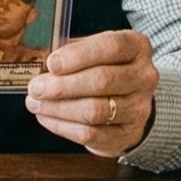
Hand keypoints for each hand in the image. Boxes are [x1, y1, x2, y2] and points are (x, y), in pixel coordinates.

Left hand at [27, 30, 157, 158]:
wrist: (129, 101)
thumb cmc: (105, 68)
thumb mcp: (94, 50)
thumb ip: (72, 51)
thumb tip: (41, 61)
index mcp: (137, 47)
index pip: (111, 46)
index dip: (79, 55)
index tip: (51, 63)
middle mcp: (144, 77)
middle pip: (102, 80)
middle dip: (62, 85)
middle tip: (35, 87)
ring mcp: (139, 108)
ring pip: (95, 111)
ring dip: (58, 108)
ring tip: (35, 103)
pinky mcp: (127, 134)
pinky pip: (91, 134)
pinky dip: (62, 126)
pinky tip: (46, 117)